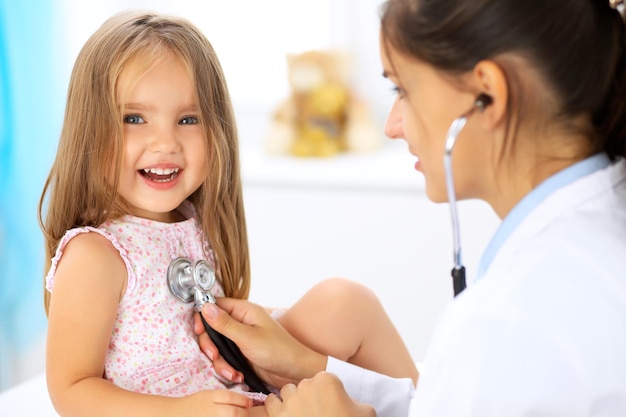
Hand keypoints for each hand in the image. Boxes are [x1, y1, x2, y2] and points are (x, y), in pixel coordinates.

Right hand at [181, 389, 253, 416]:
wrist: (173, 414)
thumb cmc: (193, 405)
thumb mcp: (206, 396)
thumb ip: (222, 397)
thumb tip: (243, 401)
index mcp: (208, 397)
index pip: (229, 397)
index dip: (242, 400)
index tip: (249, 402)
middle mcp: (207, 410)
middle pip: (231, 412)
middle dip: (242, 414)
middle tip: (246, 414)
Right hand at [199, 298, 327, 387]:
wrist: (294, 371)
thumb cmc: (278, 350)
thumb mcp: (248, 337)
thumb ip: (225, 324)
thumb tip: (205, 307)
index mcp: (244, 311)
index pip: (215, 305)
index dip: (203, 316)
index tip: (199, 330)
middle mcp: (240, 322)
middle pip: (212, 328)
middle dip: (210, 345)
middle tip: (215, 355)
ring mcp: (240, 338)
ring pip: (216, 346)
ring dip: (220, 361)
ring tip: (231, 372)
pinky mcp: (241, 353)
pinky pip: (224, 358)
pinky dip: (227, 368)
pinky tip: (237, 375)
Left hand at [264, 372, 375, 416]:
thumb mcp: (366, 411)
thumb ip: (353, 400)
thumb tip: (345, 403)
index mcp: (327, 380)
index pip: (324, 380)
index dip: (327, 393)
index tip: (331, 404)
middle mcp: (306, 386)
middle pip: (304, 386)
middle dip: (309, 397)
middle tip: (318, 413)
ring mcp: (290, 402)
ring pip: (286, 393)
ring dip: (291, 401)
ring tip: (300, 414)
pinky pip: (270, 404)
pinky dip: (275, 408)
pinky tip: (284, 415)